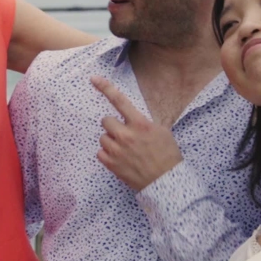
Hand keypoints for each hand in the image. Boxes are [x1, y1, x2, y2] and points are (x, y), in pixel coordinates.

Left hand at [91, 76, 183, 191]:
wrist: (166, 182)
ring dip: (111, 141)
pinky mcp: (112, 164)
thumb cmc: (166, 155)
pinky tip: (120, 158)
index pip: (119, 100)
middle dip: (113, 126)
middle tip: (124, 134)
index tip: (93, 79)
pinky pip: (100, 153)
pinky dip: (107, 155)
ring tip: (125, 149)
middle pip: (105, 121)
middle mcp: (126, 135)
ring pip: (102, 137)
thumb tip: (131, 116)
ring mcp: (117, 150)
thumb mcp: (161, 131)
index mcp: (140, 124)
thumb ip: (143, 122)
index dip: (105, 87)